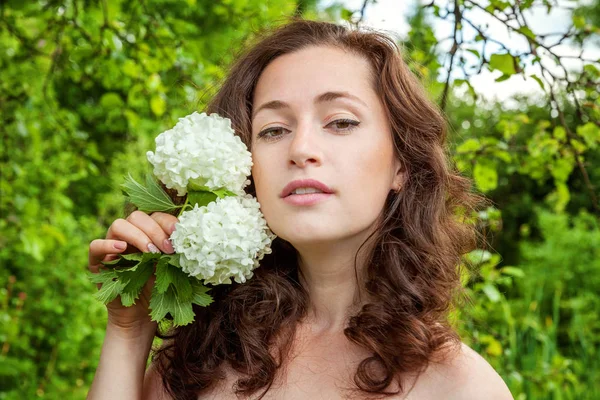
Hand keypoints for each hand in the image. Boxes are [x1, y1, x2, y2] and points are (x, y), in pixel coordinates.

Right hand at [88, 211, 178, 334]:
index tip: (179, 235)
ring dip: (138, 236)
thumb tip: (188, 240)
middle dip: (155, 230)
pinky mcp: (98, 262)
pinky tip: (122, 249)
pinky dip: (108, 244)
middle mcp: (130, 236)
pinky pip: (95, 245)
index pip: (156, 216)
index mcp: (149, 234)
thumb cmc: (159, 290)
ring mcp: (112, 247)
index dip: (167, 222)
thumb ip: (176, 253)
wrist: (141, 316)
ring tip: (151, 253)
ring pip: (118, 225)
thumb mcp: (171, 269)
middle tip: (167, 249)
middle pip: (137, 217)